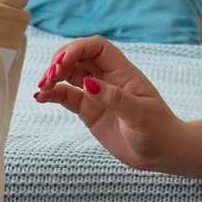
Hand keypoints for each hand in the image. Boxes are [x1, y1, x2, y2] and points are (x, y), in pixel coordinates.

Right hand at [32, 37, 188, 170]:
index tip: (62, 61)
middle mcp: (108, 78)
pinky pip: (66, 97)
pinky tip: (40, 97)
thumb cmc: (158, 131)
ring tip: (42, 87)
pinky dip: (52, 95)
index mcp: (123, 72)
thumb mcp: (140, 115)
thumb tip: (87, 84)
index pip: (97, 47)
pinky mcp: (89, 110)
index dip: (78, 48)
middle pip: (79, 56)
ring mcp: (96, 94)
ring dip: (53, 76)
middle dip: (60, 61)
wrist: (162, 154)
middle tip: (50, 76)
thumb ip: (114, 98)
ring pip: (69, 75)